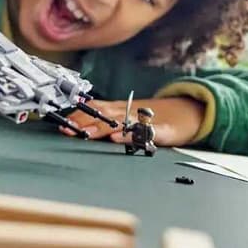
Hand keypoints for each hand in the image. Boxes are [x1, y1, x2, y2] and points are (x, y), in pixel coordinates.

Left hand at [61, 97, 204, 147]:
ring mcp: (144, 121)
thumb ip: (108, 122)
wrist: (185, 116)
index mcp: (119, 110)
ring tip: (86, 134)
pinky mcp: (159, 131)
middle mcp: (129, 113)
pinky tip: (118, 139)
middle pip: (103, 114)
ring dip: (101, 128)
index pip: (95, 109)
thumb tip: (81, 126)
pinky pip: (144, 132)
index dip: (79, 115)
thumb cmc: (151, 121)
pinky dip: (131, 135)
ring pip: (120, 121)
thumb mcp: (128, 119)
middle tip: (69, 130)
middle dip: (85, 122)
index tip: (63, 123)